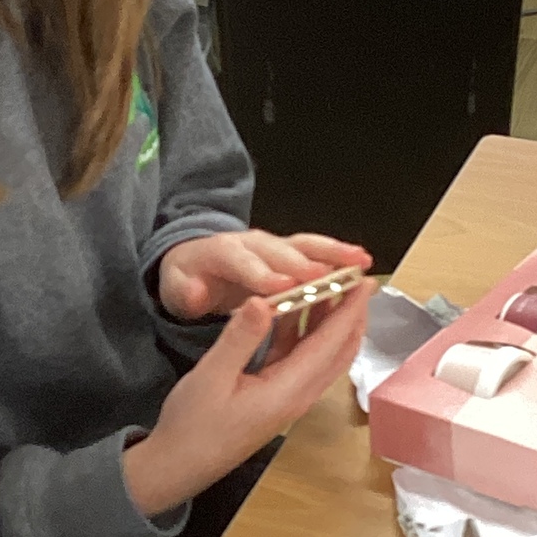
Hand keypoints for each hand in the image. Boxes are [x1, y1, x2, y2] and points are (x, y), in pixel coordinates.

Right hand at [123, 282, 369, 516]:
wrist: (179, 466)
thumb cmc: (192, 426)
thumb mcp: (211, 376)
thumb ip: (240, 338)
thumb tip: (262, 300)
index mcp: (289, 390)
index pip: (330, 342)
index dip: (350, 309)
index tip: (363, 278)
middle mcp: (298, 394)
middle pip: (339, 350)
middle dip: (351, 313)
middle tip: (354, 278)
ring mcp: (289, 397)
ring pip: (323, 354)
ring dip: (329, 321)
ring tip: (329, 286)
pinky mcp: (276, 396)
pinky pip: (300, 359)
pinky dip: (303, 333)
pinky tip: (292, 311)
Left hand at [158, 232, 370, 321]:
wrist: (194, 264)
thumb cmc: (188, 281)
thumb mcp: (176, 290)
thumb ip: (185, 293)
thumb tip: (197, 294)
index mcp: (222, 252)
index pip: (242, 262)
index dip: (262, 273)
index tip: (283, 287)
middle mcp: (252, 243)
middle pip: (279, 251)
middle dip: (304, 264)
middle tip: (329, 279)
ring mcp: (274, 245)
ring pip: (304, 245)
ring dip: (332, 252)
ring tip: (359, 262)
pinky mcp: (290, 253)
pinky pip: (316, 251)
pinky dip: (338, 255)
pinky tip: (361, 265)